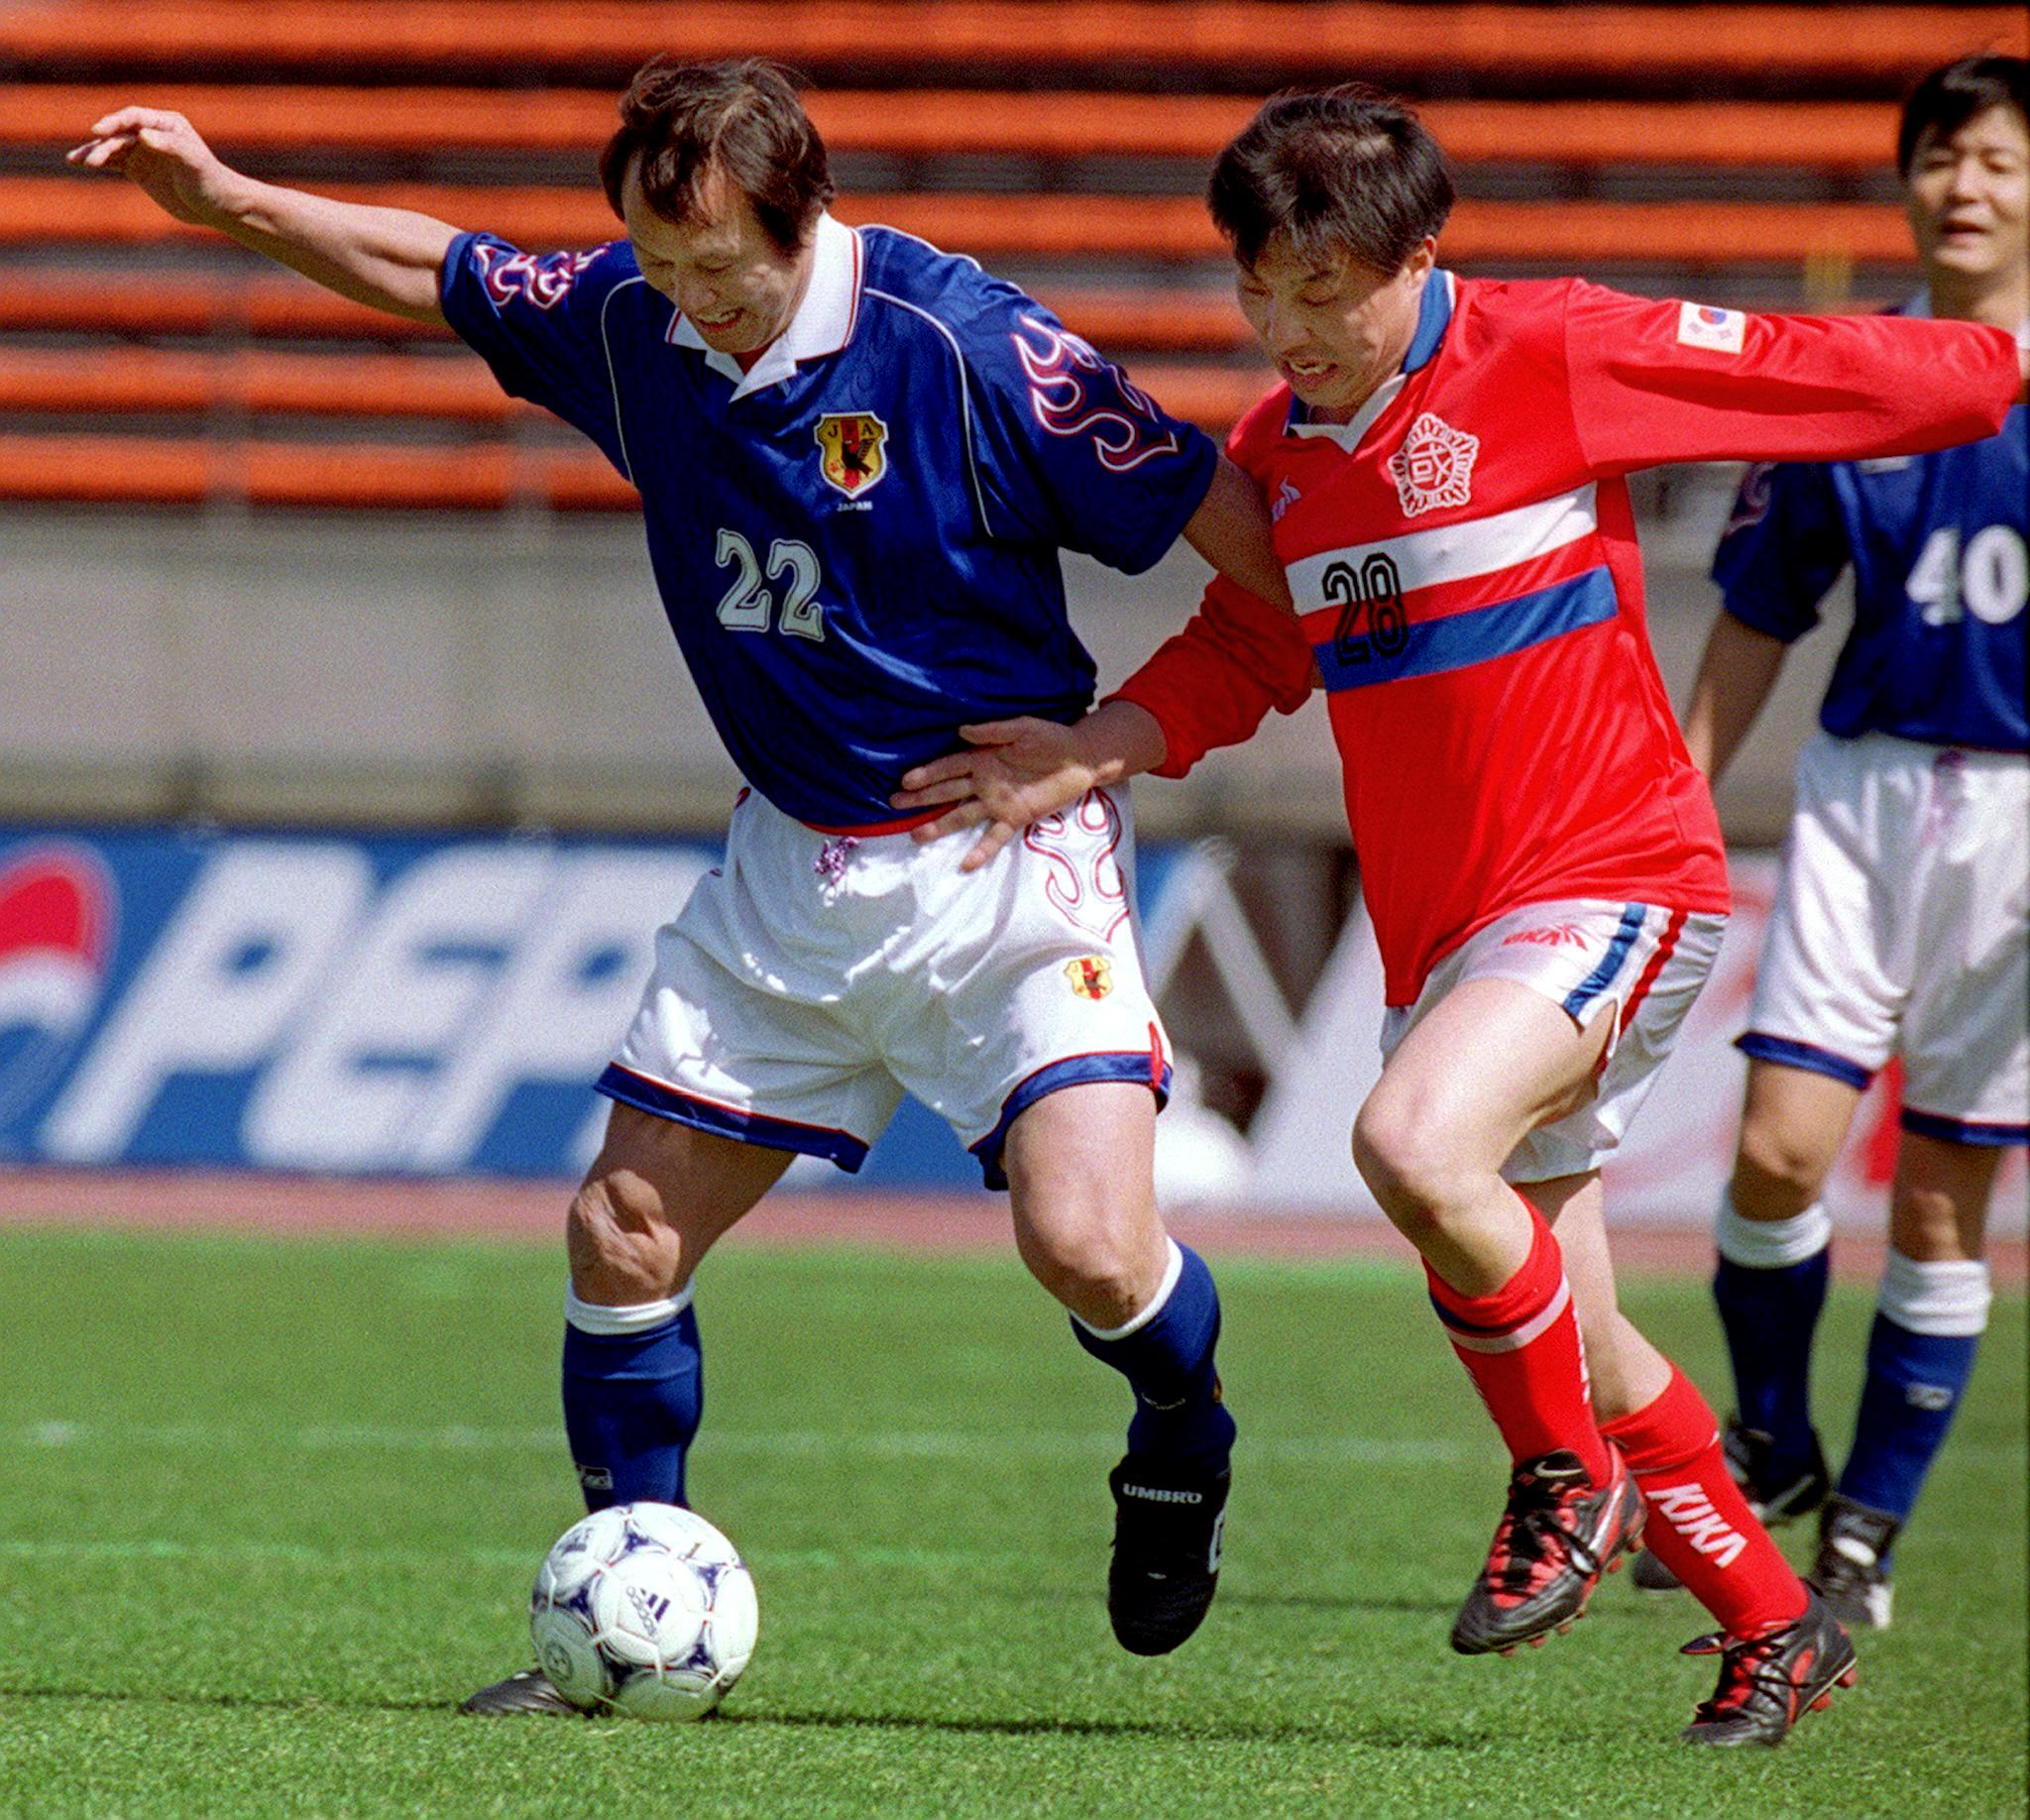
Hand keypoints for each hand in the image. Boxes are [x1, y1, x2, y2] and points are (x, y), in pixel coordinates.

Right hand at [66, 108, 244, 229]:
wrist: (217, 205)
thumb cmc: (210, 179)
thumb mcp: (193, 161)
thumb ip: (170, 146)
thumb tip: (142, 134)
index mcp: (166, 123)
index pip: (134, 118)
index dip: (115, 122)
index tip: (99, 131)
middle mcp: (151, 133)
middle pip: (120, 133)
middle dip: (104, 144)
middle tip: (93, 160)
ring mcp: (142, 151)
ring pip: (112, 147)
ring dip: (94, 152)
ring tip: (77, 161)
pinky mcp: (137, 168)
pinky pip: (112, 161)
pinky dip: (97, 161)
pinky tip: (78, 161)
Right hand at [890, 718, 1099, 872]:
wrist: (1081, 758)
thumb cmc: (1050, 738)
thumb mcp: (1023, 728)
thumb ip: (993, 731)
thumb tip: (962, 732)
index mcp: (983, 758)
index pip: (949, 767)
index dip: (928, 774)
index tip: (906, 781)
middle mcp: (985, 782)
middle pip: (947, 792)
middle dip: (921, 798)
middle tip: (895, 805)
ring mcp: (998, 803)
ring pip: (963, 817)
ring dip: (940, 826)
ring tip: (917, 836)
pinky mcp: (1016, 818)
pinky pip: (995, 837)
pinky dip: (981, 851)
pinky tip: (966, 864)